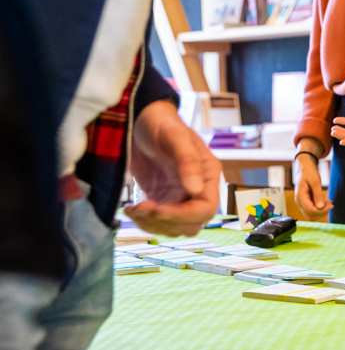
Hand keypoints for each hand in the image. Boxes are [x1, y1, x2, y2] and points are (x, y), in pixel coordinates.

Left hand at [125, 100, 220, 236]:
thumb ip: (188, 161)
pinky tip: (130, 209)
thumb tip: (195, 190)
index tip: (157, 209)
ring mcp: (180, 197)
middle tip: (142, 208)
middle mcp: (198, 190)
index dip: (184, 215)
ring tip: (133, 209)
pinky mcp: (163, 200)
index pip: (206, 209)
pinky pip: (159, 223)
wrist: (143, 121)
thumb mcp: (176, 137)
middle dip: (166, 222)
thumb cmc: (163, 124)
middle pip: (192, 224)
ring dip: (152, 225)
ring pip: (175, 228)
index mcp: (208, 175)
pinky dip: (144, 222)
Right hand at [293, 152, 331, 218]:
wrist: (305, 168)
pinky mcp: (306, 202)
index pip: (310, 210)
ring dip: (321, 212)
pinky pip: (312, 210)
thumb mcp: (315, 181)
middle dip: (322, 212)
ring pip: (311, 215)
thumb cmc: (309, 172)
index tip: (330, 204)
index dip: (322, 210)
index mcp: (300, 196)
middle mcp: (299, 202)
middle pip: (310, 216)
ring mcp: (302, 203)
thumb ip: (318, 194)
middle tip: (331, 204)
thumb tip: (320, 207)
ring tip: (329, 203)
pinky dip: (320, 209)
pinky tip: (326, 202)